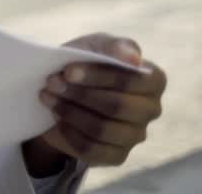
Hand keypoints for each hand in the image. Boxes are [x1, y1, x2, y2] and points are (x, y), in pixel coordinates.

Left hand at [23, 33, 165, 174]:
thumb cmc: (86, 62)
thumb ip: (116, 46)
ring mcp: (135, 135)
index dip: (98, 76)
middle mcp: (150, 110)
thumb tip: (133, 58)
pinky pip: (91, 149)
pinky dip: (68, 131)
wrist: (62, 88)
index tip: (68, 71)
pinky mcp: (116, 155)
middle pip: (117, 107)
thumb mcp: (95, 45)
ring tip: (48, 96)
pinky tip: (55, 116)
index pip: (133, 81)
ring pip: (103, 129)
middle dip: (80, 94)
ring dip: (69, 111)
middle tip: (52, 83)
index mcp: (153, 80)